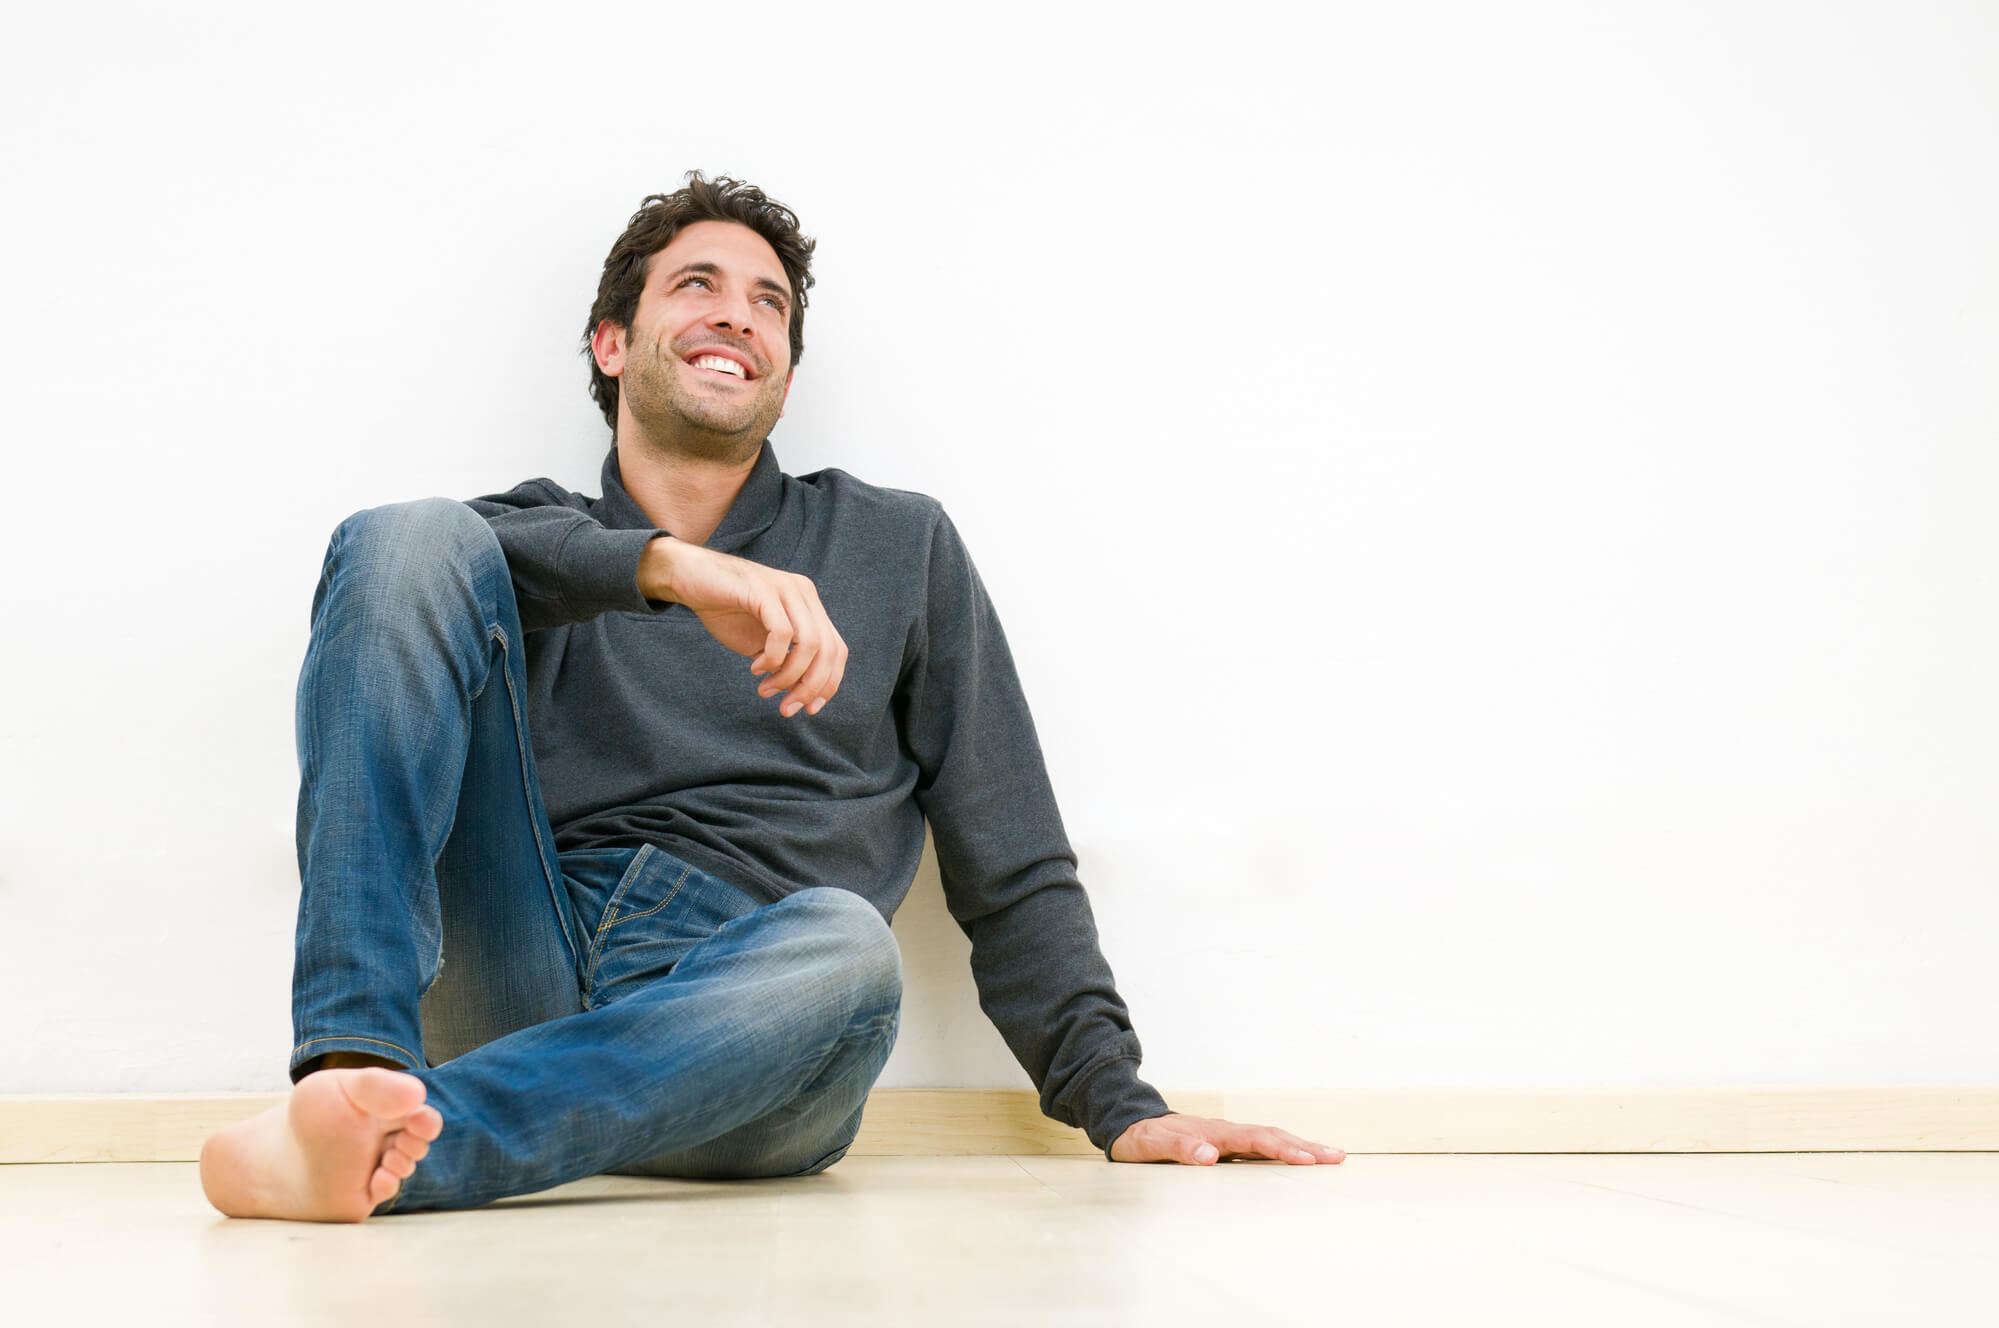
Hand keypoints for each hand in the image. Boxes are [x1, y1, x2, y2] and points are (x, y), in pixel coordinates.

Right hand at [639, 537, 847, 716]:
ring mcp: (786, 589)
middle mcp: (804, 594)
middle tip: (787, 708)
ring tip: (765, 690)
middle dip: (810, 687)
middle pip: (829, 650)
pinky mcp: (764, 589)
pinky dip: (772, 658)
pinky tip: (755, 667)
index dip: (829, 683)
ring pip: (810, 644)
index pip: (837, 649)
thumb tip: (802, 695)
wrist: (690, 578)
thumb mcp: (762, 643)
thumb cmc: (725, 611)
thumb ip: (785, 662)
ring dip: (789, 677)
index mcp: (809, 606)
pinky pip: (782, 633)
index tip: (809, 709)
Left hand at [1109, 1113, 1344, 1165]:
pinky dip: (1284, 1150)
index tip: (1308, 1160)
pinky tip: (1298, 1158)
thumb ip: (1178, 1150)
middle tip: (1337, 1157)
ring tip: (1331, 1155)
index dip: (1282, 1150)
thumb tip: (1210, 1157)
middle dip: (1305, 1147)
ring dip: (1300, 1146)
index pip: (1255, 1140)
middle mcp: (1225, 1131)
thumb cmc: (1139, 1138)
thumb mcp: (1150, 1146)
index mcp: (1212, 1133)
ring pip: (1270, 1139)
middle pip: (1271, 1136)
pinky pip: (1261, 1145)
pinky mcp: (1225, 1144)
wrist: (1128, 1122)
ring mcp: (1227, 1136)